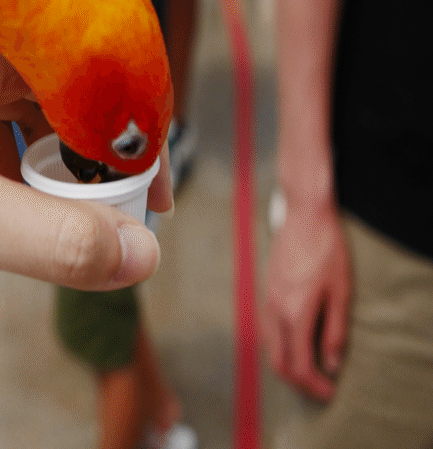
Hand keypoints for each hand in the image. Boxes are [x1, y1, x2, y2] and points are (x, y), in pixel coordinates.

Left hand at [0, 5, 168, 285]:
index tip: (144, 211)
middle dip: (74, 166)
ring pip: (1, 105)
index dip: (130, 155)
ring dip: (22, 164)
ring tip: (16, 223)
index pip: (94, 88)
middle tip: (83, 226)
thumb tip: (141, 254)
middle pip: (50, 94)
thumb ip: (60, 240)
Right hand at [263, 199, 350, 400]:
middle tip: (318, 388)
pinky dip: (278, 344)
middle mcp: (275, 308)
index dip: (314, 385)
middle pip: (277, 360)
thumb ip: (335, 331)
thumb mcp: (340, 292)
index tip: (330, 392)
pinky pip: (265, 326)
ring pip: (267, 344)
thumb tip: (331, 363)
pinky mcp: (265, 287)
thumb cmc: (326, 249)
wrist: (303, 215)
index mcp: (295, 312)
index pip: (299, 363)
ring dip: (285, 363)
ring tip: (309, 368)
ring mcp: (266, 296)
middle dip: (297, 381)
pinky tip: (294, 341)